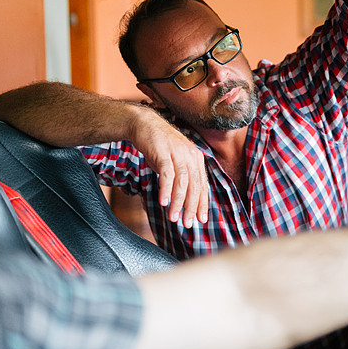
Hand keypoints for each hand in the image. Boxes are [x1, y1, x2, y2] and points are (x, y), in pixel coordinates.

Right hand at [128, 106, 208, 227]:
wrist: (144, 124)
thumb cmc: (160, 147)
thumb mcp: (175, 162)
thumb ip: (182, 178)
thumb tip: (186, 200)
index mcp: (196, 159)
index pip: (202, 185)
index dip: (202, 203)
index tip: (200, 220)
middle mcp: (191, 156)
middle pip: (195, 186)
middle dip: (192, 207)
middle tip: (188, 224)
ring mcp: (178, 153)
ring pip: (183, 182)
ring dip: (179, 202)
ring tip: (174, 217)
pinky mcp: (163, 152)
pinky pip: (167, 174)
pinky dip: (166, 189)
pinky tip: (164, 202)